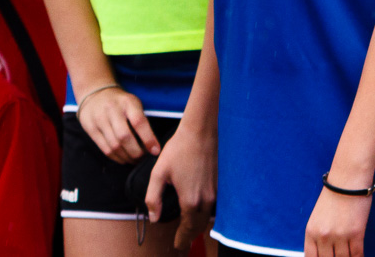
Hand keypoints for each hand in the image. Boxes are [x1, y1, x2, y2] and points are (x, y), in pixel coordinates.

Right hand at [76, 86, 160, 164]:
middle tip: (143, 158)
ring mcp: (99, 119)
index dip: (148, 139)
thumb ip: (141, 120)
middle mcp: (112, 110)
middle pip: (124, 137)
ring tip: (135, 160)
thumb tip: (152, 145)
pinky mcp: (90, 129)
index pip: (139, 122)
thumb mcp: (133, 103)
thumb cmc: (120, 102)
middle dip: (136, 152)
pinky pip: (105, 149)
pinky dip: (117, 158)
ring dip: (127, 157)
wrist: (95, 93)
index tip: (156, 151)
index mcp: (127, 102)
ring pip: (114, 146)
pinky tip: (124, 158)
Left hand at [146, 123, 215, 250]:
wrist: (201, 130)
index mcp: (190, 200)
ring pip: (208, 218)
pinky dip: (206, 215)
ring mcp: (216, 191)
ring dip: (198, 227)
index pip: (187, 229)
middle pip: (199, 227)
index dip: (182, 240)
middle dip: (190, 237)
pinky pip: (214, 207)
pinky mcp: (221, 183)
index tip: (177, 247)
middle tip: (183, 244)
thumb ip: (153, 198)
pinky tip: (200, 213)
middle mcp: (206, 199)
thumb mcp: (159, 173)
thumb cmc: (179, 148)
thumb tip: (154, 217)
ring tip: (190, 232)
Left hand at [304, 187, 372, 256]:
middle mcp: (323, 236)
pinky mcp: (356, 233)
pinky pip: (357, 254)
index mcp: (311, 231)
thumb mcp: (318, 217)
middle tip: (339, 256)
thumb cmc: (335, 195)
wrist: (348, 178)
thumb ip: (319, 235)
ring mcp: (339, 236)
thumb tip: (325, 252)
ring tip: (350, 256)